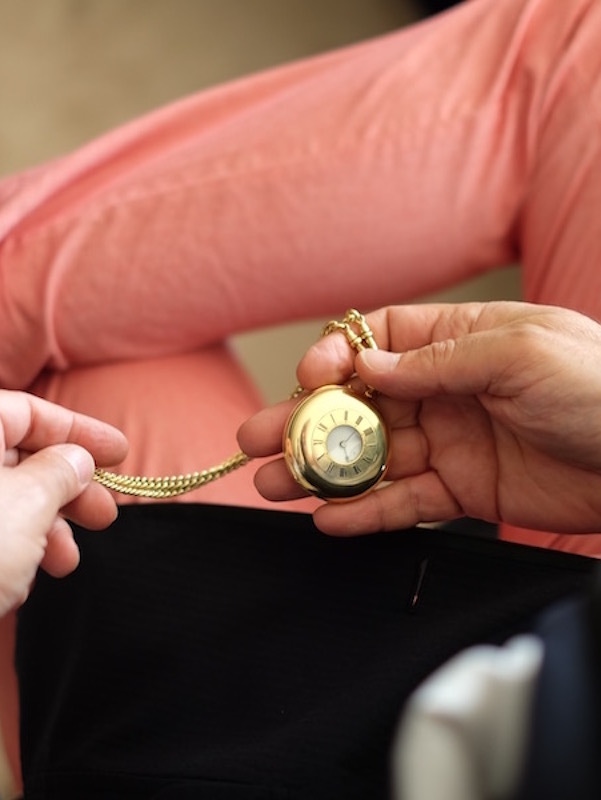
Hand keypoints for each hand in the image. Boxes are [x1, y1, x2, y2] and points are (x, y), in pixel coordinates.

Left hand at [0, 390, 127, 612]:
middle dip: (67, 490)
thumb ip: (61, 471)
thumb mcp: (27, 505)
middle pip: (15, 457)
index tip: (120, 453)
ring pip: (0, 498)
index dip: (80, 431)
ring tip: (67, 562)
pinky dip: (10, 548)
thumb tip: (76, 458)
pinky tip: (25, 579)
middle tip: (105, 516)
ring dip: (44, 527)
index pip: (27, 412)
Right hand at [238, 302, 600, 535]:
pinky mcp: (464, 490)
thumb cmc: (599, 385)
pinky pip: (406, 501)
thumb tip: (368, 368)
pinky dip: (367, 512)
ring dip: (322, 471)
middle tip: (255, 440)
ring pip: (373, 457)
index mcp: (457, 342)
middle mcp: (445, 390)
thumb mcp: (519, 353)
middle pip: (359, 404)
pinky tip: (330, 519)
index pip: (376, 342)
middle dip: (305, 421)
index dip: (335, 358)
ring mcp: (451, 441)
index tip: (308, 380)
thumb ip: (437, 363)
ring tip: (274, 484)